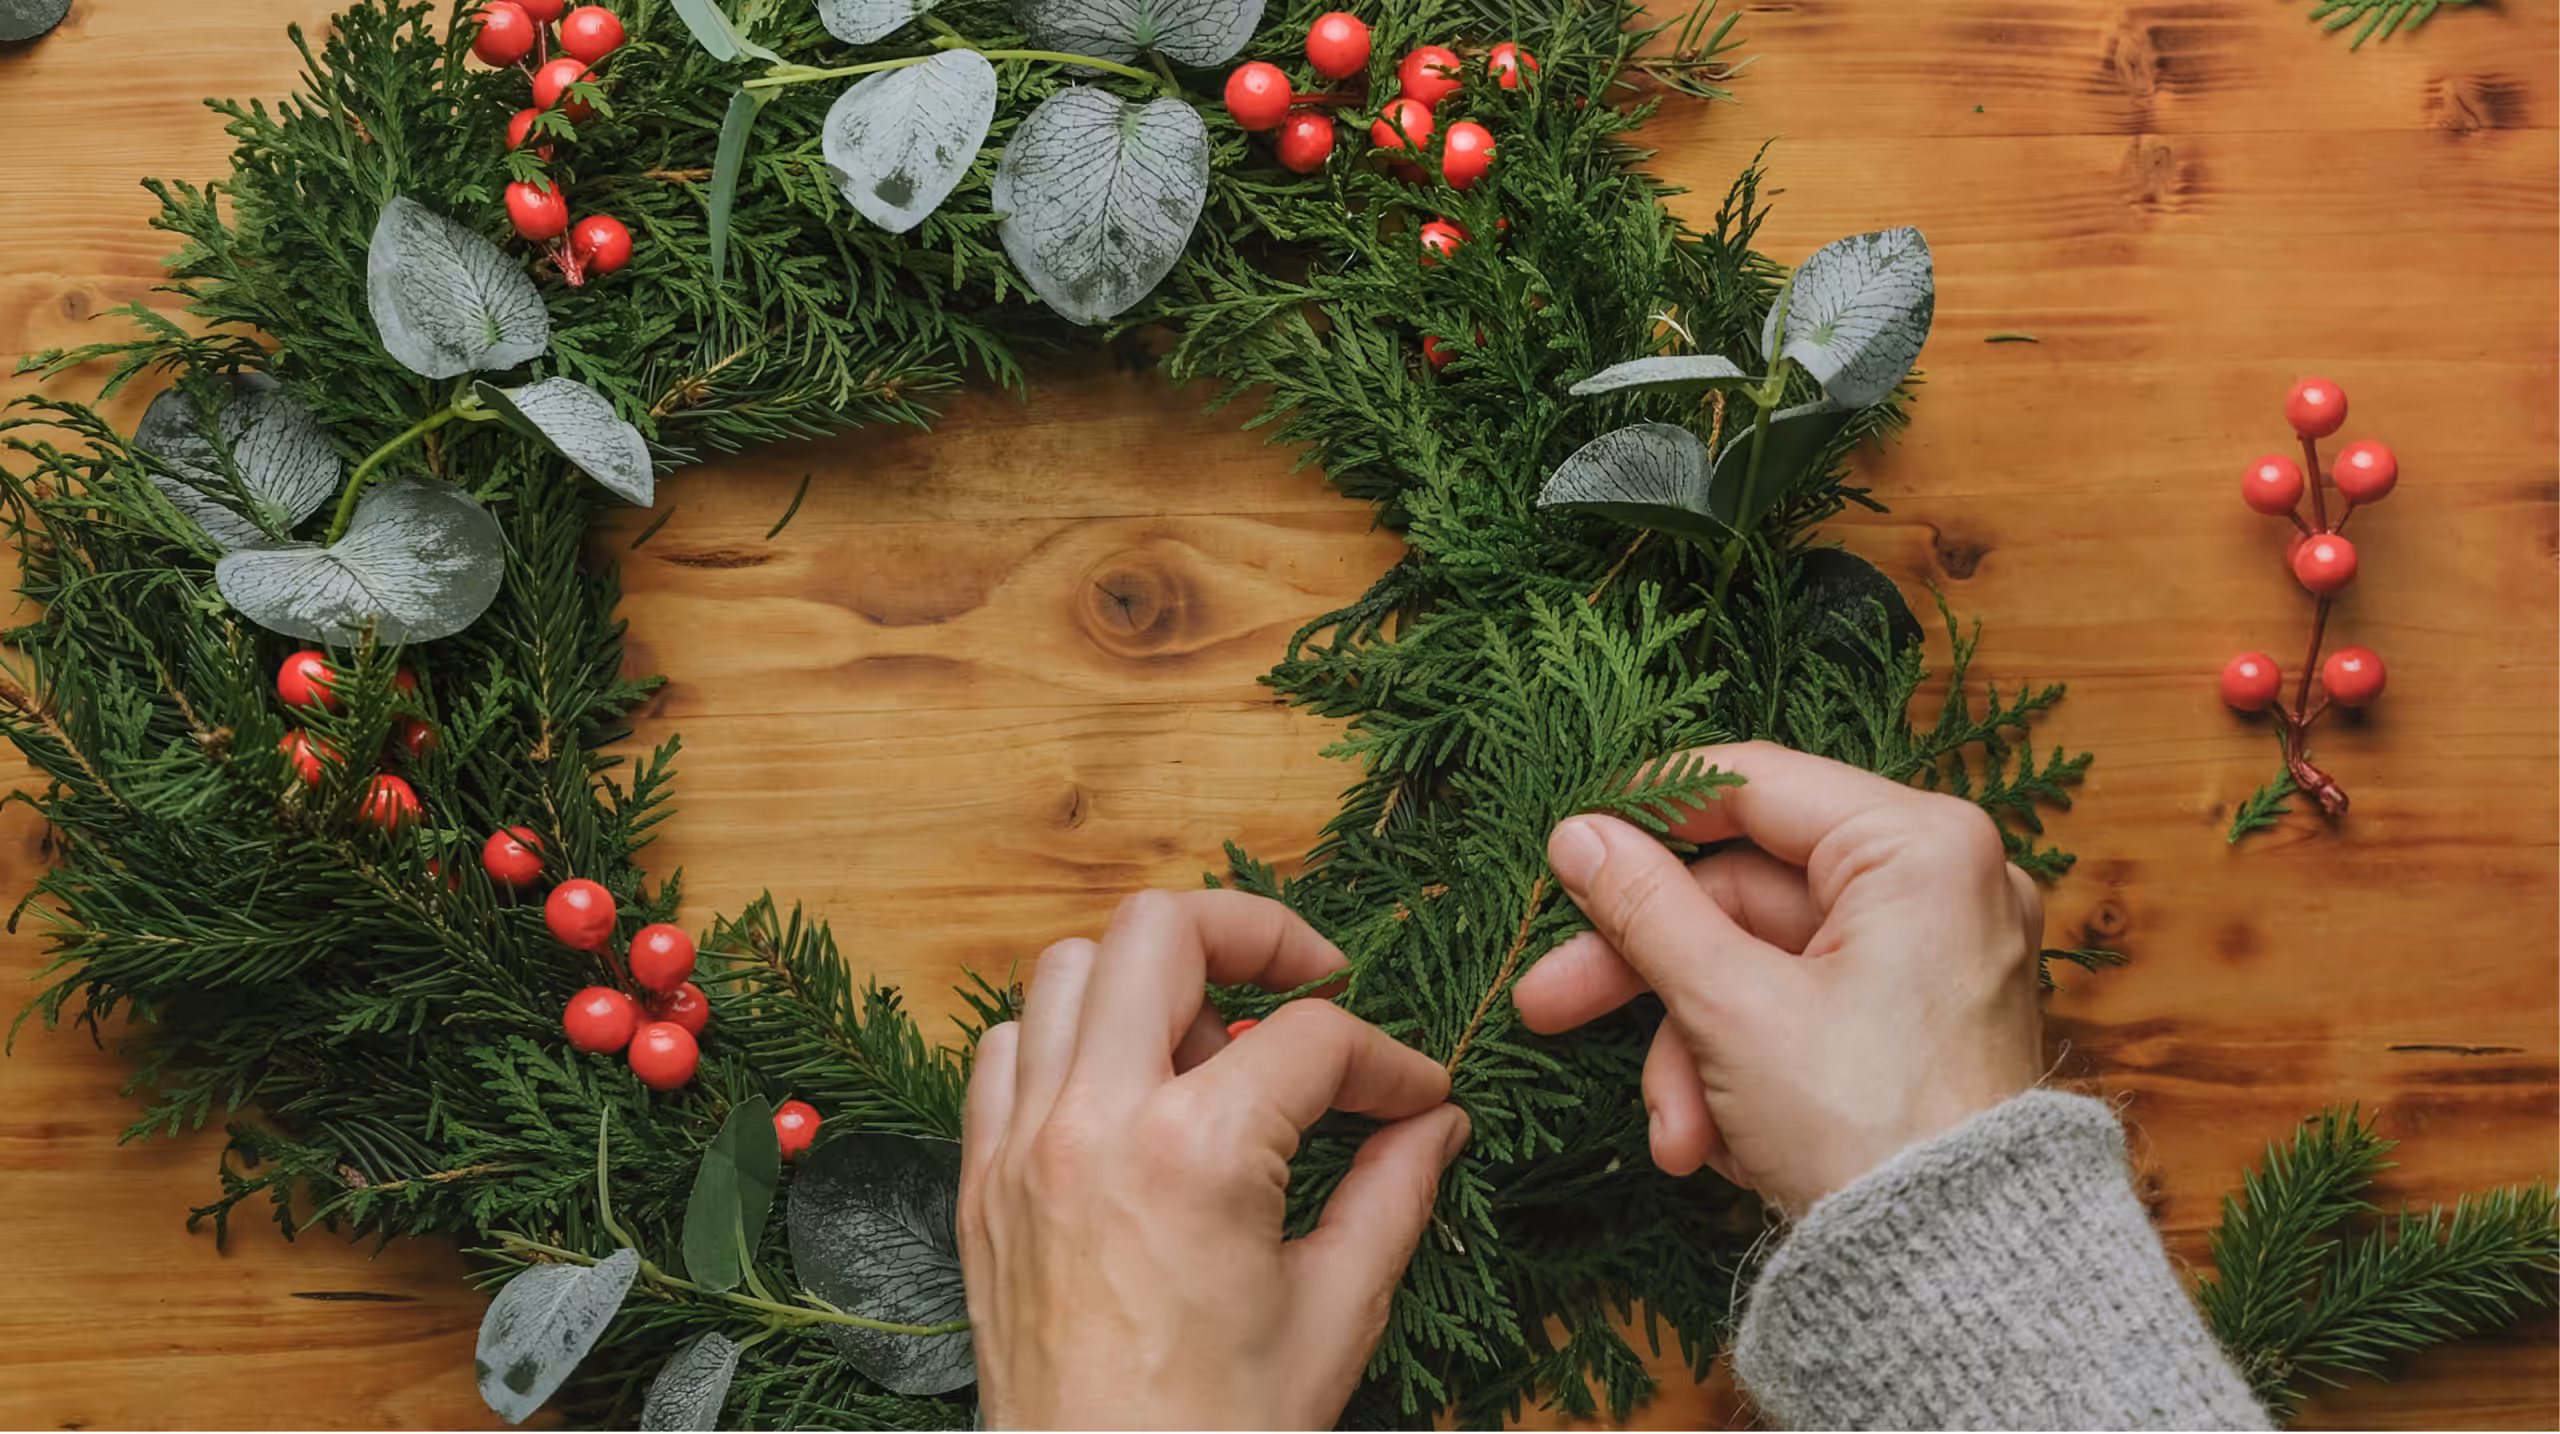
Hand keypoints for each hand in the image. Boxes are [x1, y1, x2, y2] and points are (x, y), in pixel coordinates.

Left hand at [959, 889, 1469, 1429]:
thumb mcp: (1335, 1313)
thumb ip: (1392, 1194)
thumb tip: (1435, 1122)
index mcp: (1195, 1152)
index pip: (1314, 1038)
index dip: (1387, 1058)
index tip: (1417, 1097)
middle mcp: (1094, 1122)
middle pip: (1164, 929)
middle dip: (1256, 934)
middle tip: (1311, 982)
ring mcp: (1022, 1147)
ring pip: (1069, 971)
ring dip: (1151, 981)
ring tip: (1212, 1047)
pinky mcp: (980, 1185)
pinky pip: (1005, 1054)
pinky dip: (1067, 1042)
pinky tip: (1125, 1091)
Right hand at [1514, 741, 2044, 1212]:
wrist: (1961, 1283)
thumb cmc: (1870, 1133)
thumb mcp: (1729, 1008)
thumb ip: (1646, 909)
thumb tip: (1579, 836)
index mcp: (1921, 847)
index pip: (1753, 785)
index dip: (1648, 812)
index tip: (1568, 846)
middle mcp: (1944, 885)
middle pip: (1748, 896)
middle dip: (1652, 979)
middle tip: (1550, 1001)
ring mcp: (1938, 958)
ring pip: (1765, 970)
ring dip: (1695, 1052)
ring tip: (1676, 1136)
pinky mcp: (1924, 1024)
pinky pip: (1807, 1014)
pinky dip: (1749, 1070)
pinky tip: (1722, 1146)